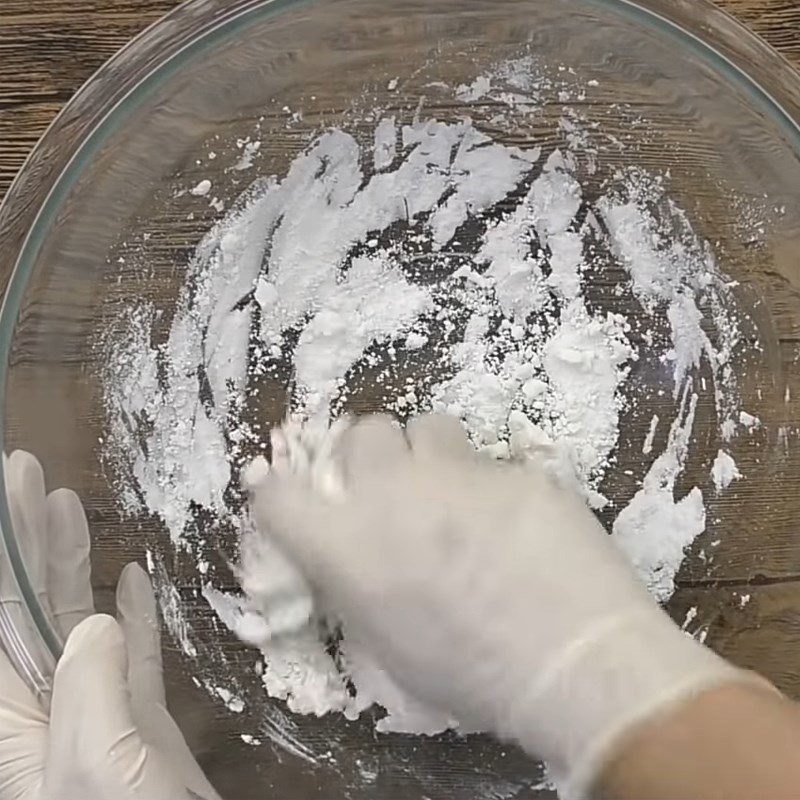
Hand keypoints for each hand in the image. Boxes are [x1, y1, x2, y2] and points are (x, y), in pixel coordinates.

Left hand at [0, 450, 219, 799]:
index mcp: (16, 722)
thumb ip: (88, 687)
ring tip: (69, 505)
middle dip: (24, 540)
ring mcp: (98, 712)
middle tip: (27, 473)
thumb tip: (96, 617)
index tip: (5, 489)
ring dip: (71, 563)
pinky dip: (131, 615)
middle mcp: (46, 710)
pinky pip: (132, 655)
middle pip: (24, 609)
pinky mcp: (142, 722)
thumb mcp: (101, 766)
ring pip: (75, 622)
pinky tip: (131, 579)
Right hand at [248, 414, 758, 796]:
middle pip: (360, 433)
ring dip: (431, 456)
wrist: (574, 662)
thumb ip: (356, 580)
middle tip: (396, 492)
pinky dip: (491, 484)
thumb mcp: (388, 644)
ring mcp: (456, 472)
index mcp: (346, 547)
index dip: (283, 495)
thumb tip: (353, 549)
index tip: (303, 503)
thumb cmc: (471, 677)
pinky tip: (518, 523)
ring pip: (426, 426)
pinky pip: (488, 460)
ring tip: (457, 494)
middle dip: (371, 458)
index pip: (276, 494)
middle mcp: (390, 494)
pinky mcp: (512, 466)